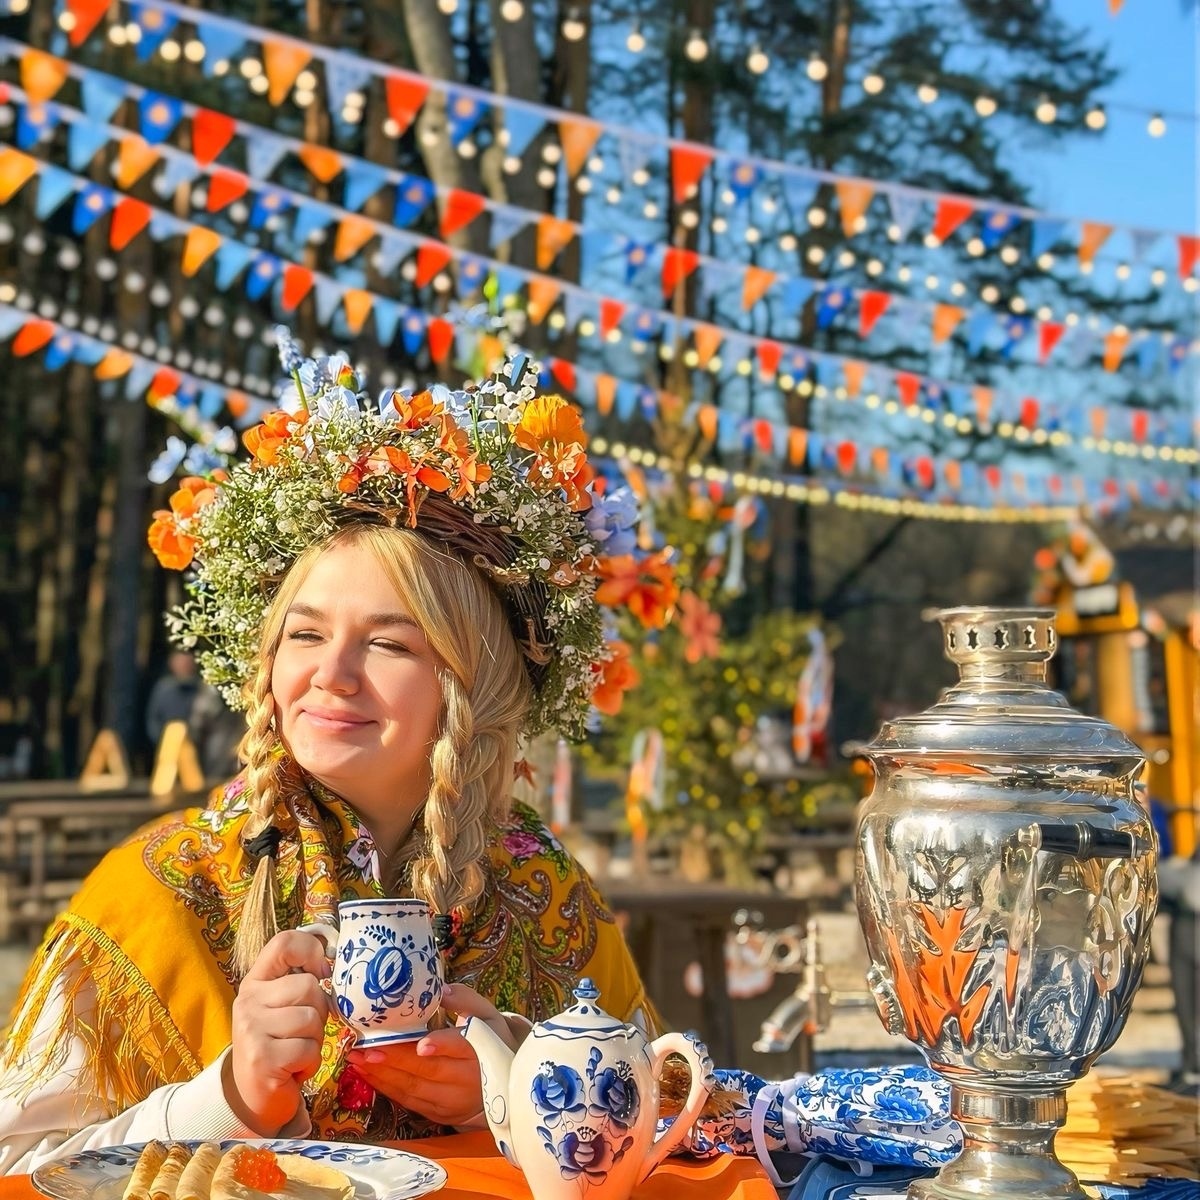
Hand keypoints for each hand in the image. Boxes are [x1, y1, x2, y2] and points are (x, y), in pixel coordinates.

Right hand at [225, 929, 332, 1135]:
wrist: (254, 1096)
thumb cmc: (279, 1044)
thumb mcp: (283, 1007)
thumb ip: (300, 981)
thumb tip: (334, 960)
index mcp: (255, 981)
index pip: (284, 943)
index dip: (312, 950)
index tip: (323, 972)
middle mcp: (248, 1001)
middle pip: (309, 986)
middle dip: (319, 1012)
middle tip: (303, 1033)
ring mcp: (251, 1030)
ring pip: (312, 1019)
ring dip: (315, 1040)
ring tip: (296, 1051)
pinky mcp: (262, 1059)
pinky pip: (309, 1049)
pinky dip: (311, 1062)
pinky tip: (294, 1069)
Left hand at [345, 982, 520, 1127]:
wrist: (502, 1086)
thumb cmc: (490, 1042)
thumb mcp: (487, 1016)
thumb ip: (466, 1000)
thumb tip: (441, 991)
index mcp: (481, 1050)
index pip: (461, 1047)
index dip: (441, 1046)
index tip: (421, 1044)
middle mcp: (467, 1079)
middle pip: (429, 1070)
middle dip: (395, 1060)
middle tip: (366, 1049)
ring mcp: (451, 1101)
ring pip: (413, 1088)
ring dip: (383, 1075)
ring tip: (357, 1060)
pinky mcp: (438, 1113)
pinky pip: (408, 1101)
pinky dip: (386, 1088)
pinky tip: (368, 1074)